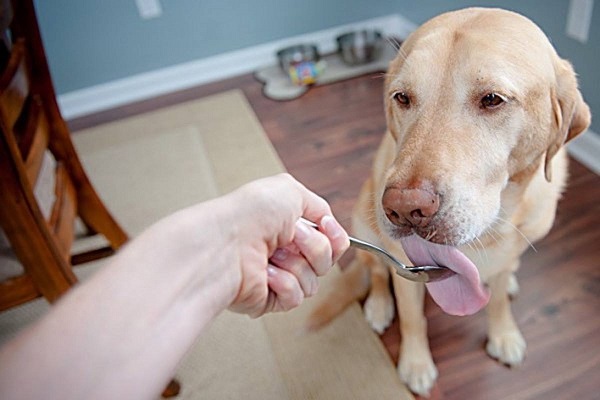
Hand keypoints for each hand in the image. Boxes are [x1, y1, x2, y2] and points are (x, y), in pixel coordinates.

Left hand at [223, 174, 348, 316]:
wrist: (224, 244)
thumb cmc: (249, 214)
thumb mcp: (290, 191)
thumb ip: (318, 206)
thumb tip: (328, 222)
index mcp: (289, 228)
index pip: (331, 241)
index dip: (335, 236)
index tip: (326, 227)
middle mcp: (284, 252)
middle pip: (327, 261)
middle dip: (313, 246)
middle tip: (289, 237)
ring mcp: (278, 277)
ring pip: (314, 281)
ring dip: (296, 264)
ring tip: (271, 255)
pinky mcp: (270, 299)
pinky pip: (296, 297)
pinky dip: (284, 283)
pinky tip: (265, 273)